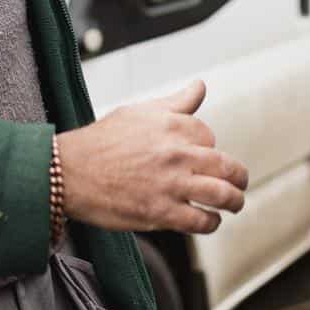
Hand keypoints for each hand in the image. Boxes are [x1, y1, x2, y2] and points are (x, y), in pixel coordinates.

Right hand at [57, 80, 248, 234]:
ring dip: (234, 201)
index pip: (210, 137)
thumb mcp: (139, 111)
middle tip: (240, 183)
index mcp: (173, 125)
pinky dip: (211, 223)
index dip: (208, 148)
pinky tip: (209, 221)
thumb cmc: (101, 141)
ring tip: (235, 204)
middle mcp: (177, 153)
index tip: (202, 156)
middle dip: (239, 177)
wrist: (69, 172)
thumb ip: (176, 102)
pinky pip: (201, 221)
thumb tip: (200, 86)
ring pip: (222, 195)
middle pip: (227, 166)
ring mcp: (172, 184)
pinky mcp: (162, 213)